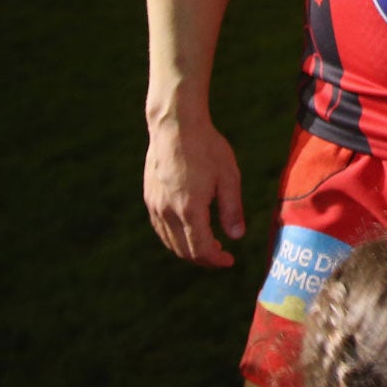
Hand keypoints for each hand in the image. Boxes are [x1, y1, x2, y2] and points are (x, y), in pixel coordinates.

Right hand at [143, 111, 244, 267]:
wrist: (175, 125)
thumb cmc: (206, 147)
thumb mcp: (228, 176)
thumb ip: (232, 209)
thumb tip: (237, 236)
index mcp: (190, 209)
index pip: (201, 250)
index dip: (216, 261)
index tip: (229, 261)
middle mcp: (168, 212)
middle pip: (183, 251)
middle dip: (203, 258)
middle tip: (221, 255)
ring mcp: (155, 205)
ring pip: (169, 242)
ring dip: (188, 249)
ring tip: (208, 243)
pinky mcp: (149, 197)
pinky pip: (160, 228)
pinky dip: (174, 237)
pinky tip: (188, 229)